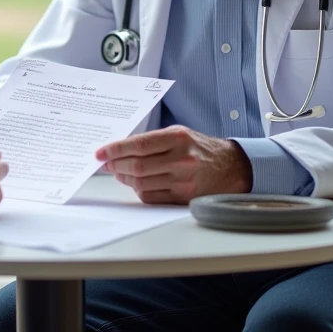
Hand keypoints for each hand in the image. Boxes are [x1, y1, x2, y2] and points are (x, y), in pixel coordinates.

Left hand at [95, 125, 251, 204]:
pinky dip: (138, 190)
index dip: (116, 149)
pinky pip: (151, 197)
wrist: (231, 167)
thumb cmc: (200, 148)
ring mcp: (184, 181)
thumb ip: (152, 141)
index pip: (139, 145)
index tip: (100, 152)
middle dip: (116, 165)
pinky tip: (135, 182)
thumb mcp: (179, 134)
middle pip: (137, 166)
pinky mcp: (184, 198)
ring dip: (124, 178)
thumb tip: (120, 149)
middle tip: (105, 164)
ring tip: (118, 171)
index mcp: (178, 138)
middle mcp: (182, 160)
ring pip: (141, 183)